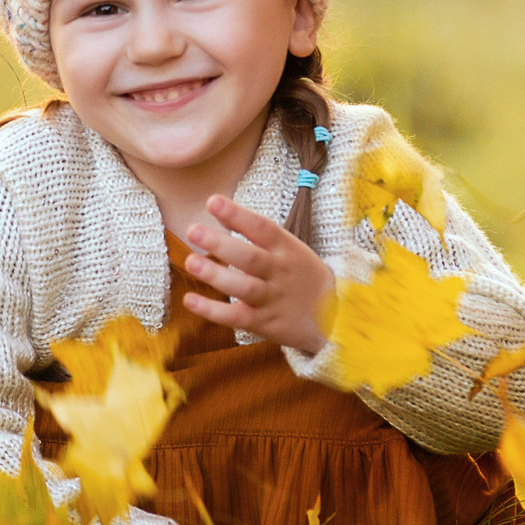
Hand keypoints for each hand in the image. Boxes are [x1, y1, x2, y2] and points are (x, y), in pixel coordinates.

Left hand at [181, 195, 335, 353]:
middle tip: (193, 230)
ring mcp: (272, 298)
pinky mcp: (264, 323)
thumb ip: (256, 232)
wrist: (335, 316)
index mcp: (287, 249)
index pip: (262, 227)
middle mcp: (280, 272)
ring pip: (244, 287)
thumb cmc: (301, 275)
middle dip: (221, 244)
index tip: (213, 201)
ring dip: (216, 275)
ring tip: (191, 261)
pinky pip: (236, 317)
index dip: (238, 214)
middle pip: (250, 257)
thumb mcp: (290, 248)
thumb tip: (219, 209)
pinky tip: (189, 300)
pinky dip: (212, 311)